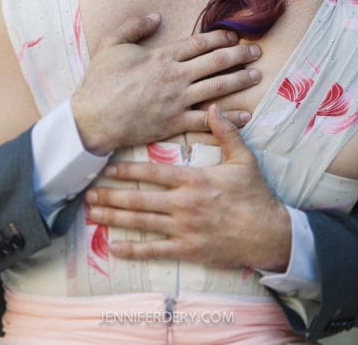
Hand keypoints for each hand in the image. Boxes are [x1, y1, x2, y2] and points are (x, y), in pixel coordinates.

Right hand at [72, 15, 261, 154]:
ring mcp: (177, 101)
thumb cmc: (100, 81)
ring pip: (217, 88)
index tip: (235, 36)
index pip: (199, 44)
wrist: (92, 117)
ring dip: (240, 81)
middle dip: (239, 56)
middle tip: (257, 52)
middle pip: (215, 63)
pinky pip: (208, 120)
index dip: (220, 38)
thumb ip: (134, 27)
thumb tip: (156, 16)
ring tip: (256, 76)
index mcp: (162, 56)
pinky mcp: (174, 123)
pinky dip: (229, 118)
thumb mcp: (112, 45)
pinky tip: (246, 116)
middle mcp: (175, 76)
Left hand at [84, 105, 291, 270]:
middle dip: (111, 196)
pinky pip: (155, 250)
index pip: (153, 172)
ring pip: (142, 223)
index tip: (107, 168)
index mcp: (194, 180)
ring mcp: (184, 229)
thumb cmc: (255, 195)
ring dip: (115, 219)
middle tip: (88, 194)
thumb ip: (225, 133)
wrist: (269, 233)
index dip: (127, 171)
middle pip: (139, 199)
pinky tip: (114, 247)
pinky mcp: (188, 249)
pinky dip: (133, 250)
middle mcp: (183, 204)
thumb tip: (214, 107)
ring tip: (93, 214)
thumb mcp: (243, 160)